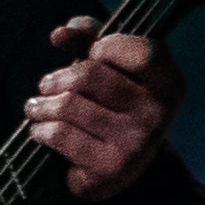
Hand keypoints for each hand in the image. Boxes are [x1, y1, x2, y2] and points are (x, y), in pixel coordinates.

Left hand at [25, 17, 185, 199]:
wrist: (122, 170)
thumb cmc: (113, 107)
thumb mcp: (113, 68)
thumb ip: (90, 38)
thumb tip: (60, 34)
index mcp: (169, 84)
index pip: (142, 51)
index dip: (108, 47)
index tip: (91, 55)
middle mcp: (159, 113)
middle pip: (89, 75)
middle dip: (56, 79)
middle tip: (45, 86)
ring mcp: (137, 142)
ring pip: (68, 105)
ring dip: (41, 106)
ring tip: (35, 107)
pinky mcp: (112, 166)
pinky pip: (60, 134)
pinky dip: (41, 129)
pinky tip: (39, 130)